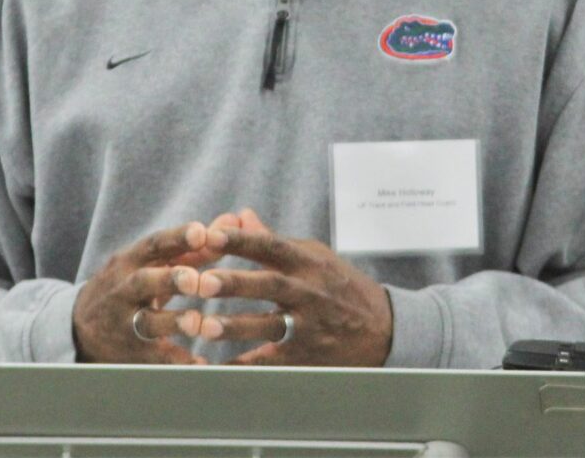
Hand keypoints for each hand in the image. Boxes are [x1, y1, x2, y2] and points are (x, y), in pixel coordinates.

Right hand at [73, 221, 224, 363]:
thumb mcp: (152, 262)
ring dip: (173, 322)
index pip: (154, 244)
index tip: (201, 232)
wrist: (80, 327)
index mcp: (133, 260)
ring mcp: (125, 322)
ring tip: (196, 323)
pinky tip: (201, 365)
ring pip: (146, 322)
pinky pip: (154, 358)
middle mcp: (126, 289)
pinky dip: (177, 362)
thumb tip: (234, 221)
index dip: (177, 238)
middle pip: (144, 281)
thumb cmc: (132, 284)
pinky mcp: (131, 353)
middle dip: (170, 279)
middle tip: (195, 280)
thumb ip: (194, 247)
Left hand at [196, 208, 392, 365]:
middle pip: (270, 285)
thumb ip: (273, 240)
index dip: (242, 240)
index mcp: (308, 262)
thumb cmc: (340, 285)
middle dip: (236, 283)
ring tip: (203, 326)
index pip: (272, 246)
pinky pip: (272, 362)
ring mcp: (309, 326)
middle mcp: (308, 291)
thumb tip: (240, 216)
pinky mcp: (307, 356)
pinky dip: (245, 366)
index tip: (212, 235)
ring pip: (269, 325)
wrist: (382, 328)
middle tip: (203, 281)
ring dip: (235, 327)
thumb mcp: (314, 256)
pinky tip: (217, 369)